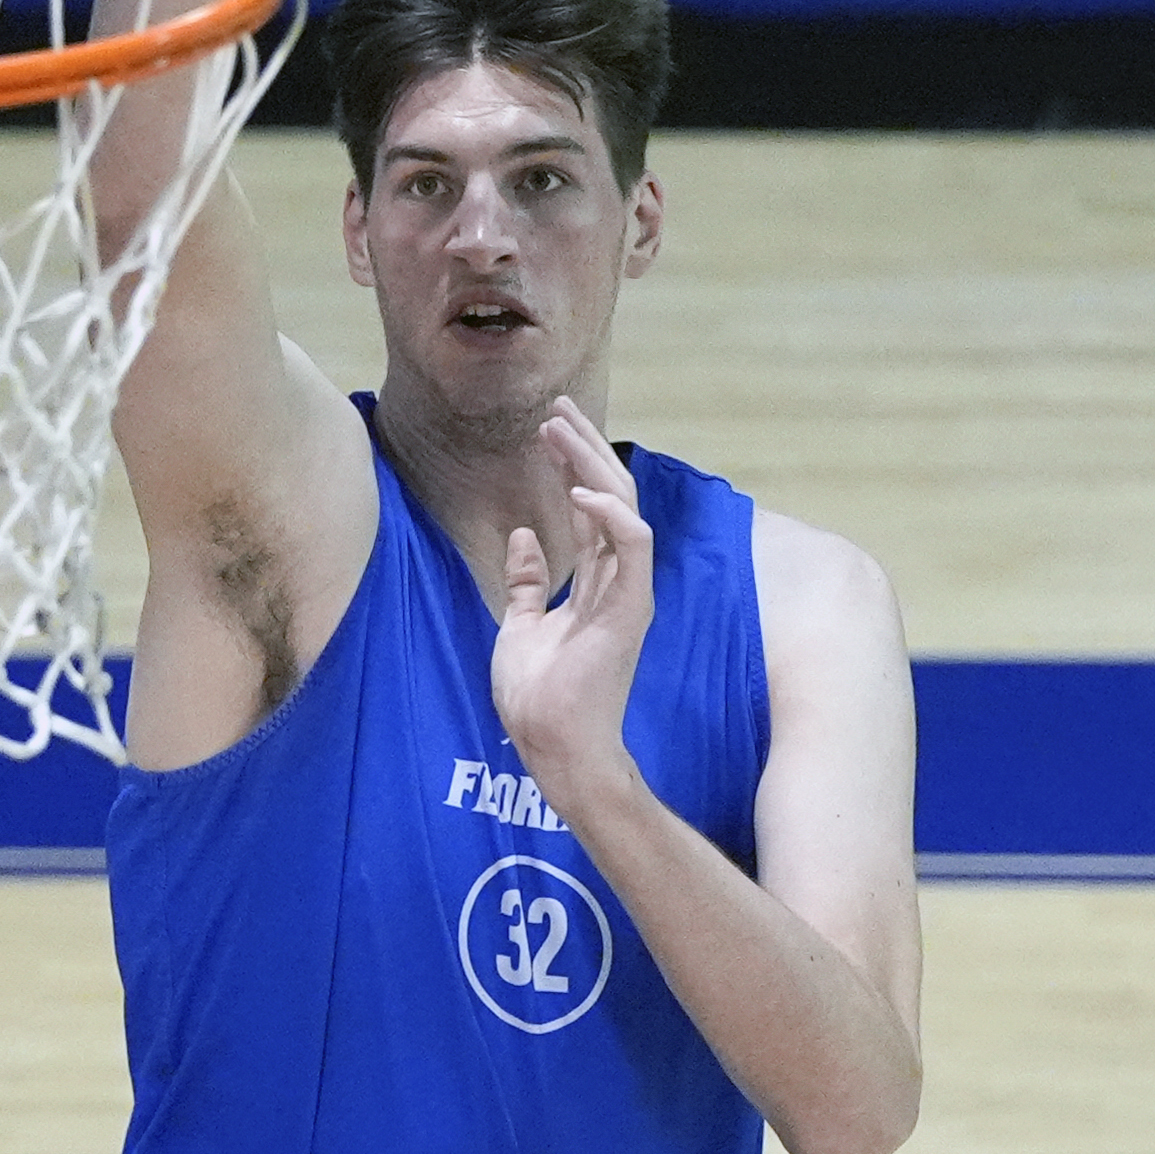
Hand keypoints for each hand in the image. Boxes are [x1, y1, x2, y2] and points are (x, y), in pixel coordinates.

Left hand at [490, 397, 654, 811]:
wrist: (550, 743)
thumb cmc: (538, 696)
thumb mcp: (521, 625)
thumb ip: (528, 582)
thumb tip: (523, 539)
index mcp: (596, 583)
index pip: (590, 509)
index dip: (572, 466)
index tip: (548, 429)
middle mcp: (617, 580)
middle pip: (611, 497)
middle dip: (584, 449)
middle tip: (557, 410)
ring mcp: (627, 592)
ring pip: (624, 510)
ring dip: (592, 466)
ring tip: (559, 430)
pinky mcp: (629, 609)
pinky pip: (632, 548)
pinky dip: (611, 516)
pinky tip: (579, 492)